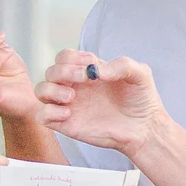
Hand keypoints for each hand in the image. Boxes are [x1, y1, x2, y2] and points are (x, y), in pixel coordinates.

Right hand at [35, 51, 167, 158]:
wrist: (144, 128)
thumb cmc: (142, 100)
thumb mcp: (140, 74)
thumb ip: (122, 65)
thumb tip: (97, 71)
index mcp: (88, 71)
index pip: (65, 57)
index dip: (72, 58)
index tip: (90, 65)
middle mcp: (75, 87)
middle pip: (51, 71)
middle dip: (64, 72)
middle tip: (84, 79)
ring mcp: (69, 105)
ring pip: (41, 90)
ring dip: (52, 90)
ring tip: (72, 98)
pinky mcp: (66, 124)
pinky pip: (43, 116)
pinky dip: (48, 112)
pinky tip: (68, 113)